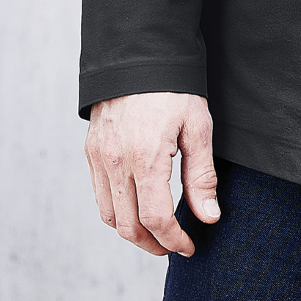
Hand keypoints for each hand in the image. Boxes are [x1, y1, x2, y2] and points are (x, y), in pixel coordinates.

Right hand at [84, 91, 219, 255]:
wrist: (137, 53)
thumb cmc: (172, 87)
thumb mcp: (197, 127)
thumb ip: (202, 177)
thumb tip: (208, 217)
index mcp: (145, 158)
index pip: (156, 219)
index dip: (174, 241)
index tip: (190, 246)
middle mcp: (115, 162)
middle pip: (129, 226)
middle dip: (153, 245)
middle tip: (174, 245)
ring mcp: (99, 157)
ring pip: (109, 215)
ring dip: (132, 232)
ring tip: (155, 232)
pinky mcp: (91, 150)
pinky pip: (99, 194)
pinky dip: (116, 211)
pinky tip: (136, 206)